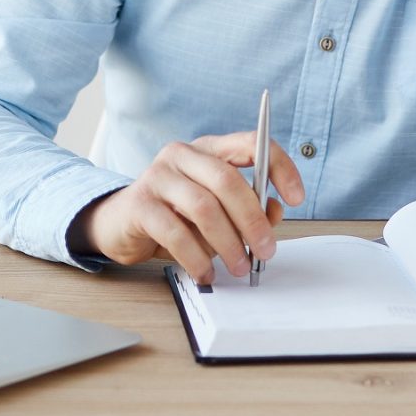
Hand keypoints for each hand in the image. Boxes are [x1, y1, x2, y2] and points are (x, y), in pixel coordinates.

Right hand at [73, 132, 306, 284]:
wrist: (119, 224)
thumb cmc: (175, 215)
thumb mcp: (215, 210)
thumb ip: (246, 209)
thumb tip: (274, 213)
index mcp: (208, 149)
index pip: (251, 143)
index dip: (279, 167)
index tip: (296, 197)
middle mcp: (182, 155)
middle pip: (227, 179)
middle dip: (252, 220)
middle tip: (266, 250)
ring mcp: (157, 176)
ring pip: (203, 207)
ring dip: (228, 243)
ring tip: (238, 266)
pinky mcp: (139, 204)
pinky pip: (175, 233)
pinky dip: (197, 258)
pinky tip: (205, 272)